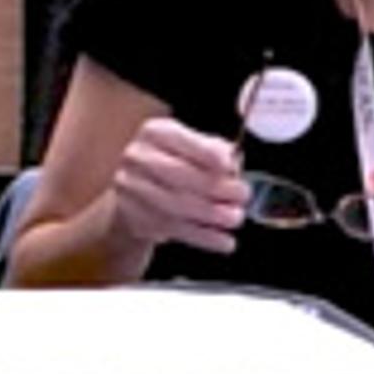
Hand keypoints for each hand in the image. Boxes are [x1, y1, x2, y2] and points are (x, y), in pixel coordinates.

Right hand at [107, 117, 246, 255]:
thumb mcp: (192, 145)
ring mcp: (130, 187)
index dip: (207, 154)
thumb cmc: (174, 161)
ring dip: (211, 214)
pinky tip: (223, 240)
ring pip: (174, 205)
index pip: (180, 140)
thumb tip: (232, 164)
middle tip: (242, 196)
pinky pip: (172, 228)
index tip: (230, 167)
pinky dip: (202, 237)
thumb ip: (214, 150)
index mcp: (154, 132)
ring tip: (235, 218)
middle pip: (178, 175)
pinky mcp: (133, 215)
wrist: (137, 186)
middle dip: (216, 188)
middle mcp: (137, 157)